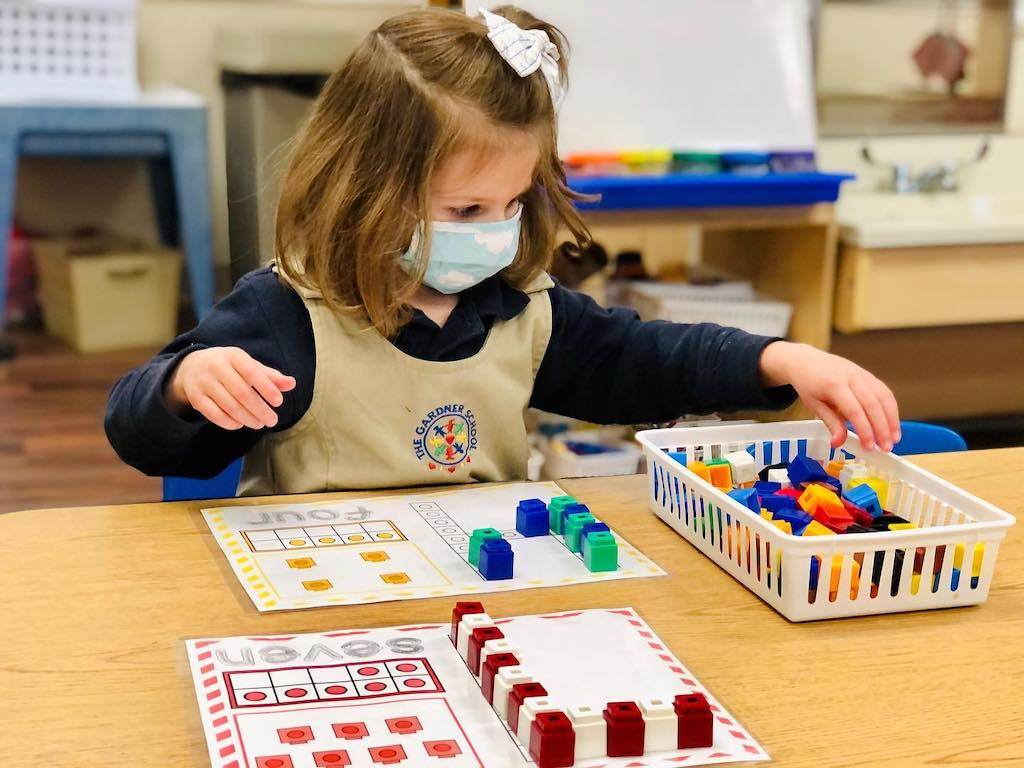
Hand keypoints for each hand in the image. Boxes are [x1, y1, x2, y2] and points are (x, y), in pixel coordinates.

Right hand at [165, 347, 295, 430]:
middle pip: (241, 392)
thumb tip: (292, 384)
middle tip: (272, 421)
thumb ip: (269, 376)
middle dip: (259, 409)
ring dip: (247, 418)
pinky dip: (228, 422)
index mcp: (233, 356)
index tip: (279, 402)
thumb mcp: (248, 365)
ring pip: (228, 405)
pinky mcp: (195, 397)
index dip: (266, 388)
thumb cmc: (229, 367)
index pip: (252, 372)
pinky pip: (213, 414)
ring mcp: (204, 383)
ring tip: (259, 424)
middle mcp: (216, 367)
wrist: (191, 366)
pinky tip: (240, 424)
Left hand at [759, 341, 899, 450]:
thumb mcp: (814, 405)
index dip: (865, 430)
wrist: (806, 361)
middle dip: (882, 428)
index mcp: (834, 385)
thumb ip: (830, 423)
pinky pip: (884, 391)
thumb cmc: (809, 384)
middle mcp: (851, 377)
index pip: (854, 410)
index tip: (870, 447)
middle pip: (873, 404)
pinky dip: (891, 408)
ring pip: (884, 396)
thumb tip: (838, 443)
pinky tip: (892, 423)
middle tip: (886, 447)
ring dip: (892, 419)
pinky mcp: (868, 374)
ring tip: (894, 438)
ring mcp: (861, 373)